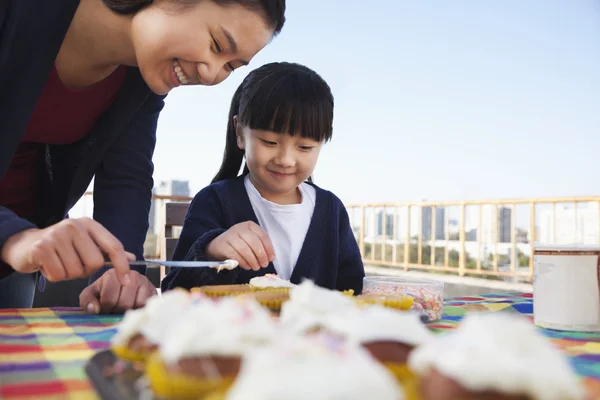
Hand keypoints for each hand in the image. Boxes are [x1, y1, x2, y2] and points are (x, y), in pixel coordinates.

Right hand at [1, 217, 132, 285]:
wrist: (25, 244)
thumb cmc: (60, 247)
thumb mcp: (85, 243)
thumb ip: (107, 250)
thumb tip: (132, 257)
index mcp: (89, 224)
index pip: (114, 246)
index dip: (122, 266)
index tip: (126, 281)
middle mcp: (74, 226)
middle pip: (94, 263)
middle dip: (84, 270)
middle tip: (72, 263)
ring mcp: (57, 235)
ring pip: (76, 271)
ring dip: (68, 274)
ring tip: (59, 262)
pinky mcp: (41, 248)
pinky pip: (58, 275)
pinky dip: (54, 276)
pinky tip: (48, 265)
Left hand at [79, 269, 156, 313]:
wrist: (126, 286)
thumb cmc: (106, 291)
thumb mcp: (91, 294)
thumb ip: (87, 300)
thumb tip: (94, 309)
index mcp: (113, 274)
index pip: (109, 299)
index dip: (106, 309)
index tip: (105, 309)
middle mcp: (131, 274)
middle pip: (124, 304)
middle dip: (117, 311)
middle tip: (115, 311)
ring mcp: (144, 281)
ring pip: (136, 305)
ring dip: (129, 312)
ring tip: (124, 310)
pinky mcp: (154, 290)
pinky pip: (146, 306)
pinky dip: (139, 311)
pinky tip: (133, 309)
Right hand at [206, 221, 274, 270]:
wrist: (219, 245)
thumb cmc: (239, 243)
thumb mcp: (250, 240)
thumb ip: (261, 246)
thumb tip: (271, 257)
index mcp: (250, 225)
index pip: (262, 236)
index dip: (269, 248)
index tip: (271, 258)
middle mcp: (240, 228)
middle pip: (254, 242)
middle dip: (261, 255)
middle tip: (264, 265)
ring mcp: (230, 236)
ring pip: (244, 249)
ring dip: (252, 260)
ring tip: (256, 267)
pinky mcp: (223, 245)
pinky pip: (235, 255)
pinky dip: (243, 262)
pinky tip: (247, 266)